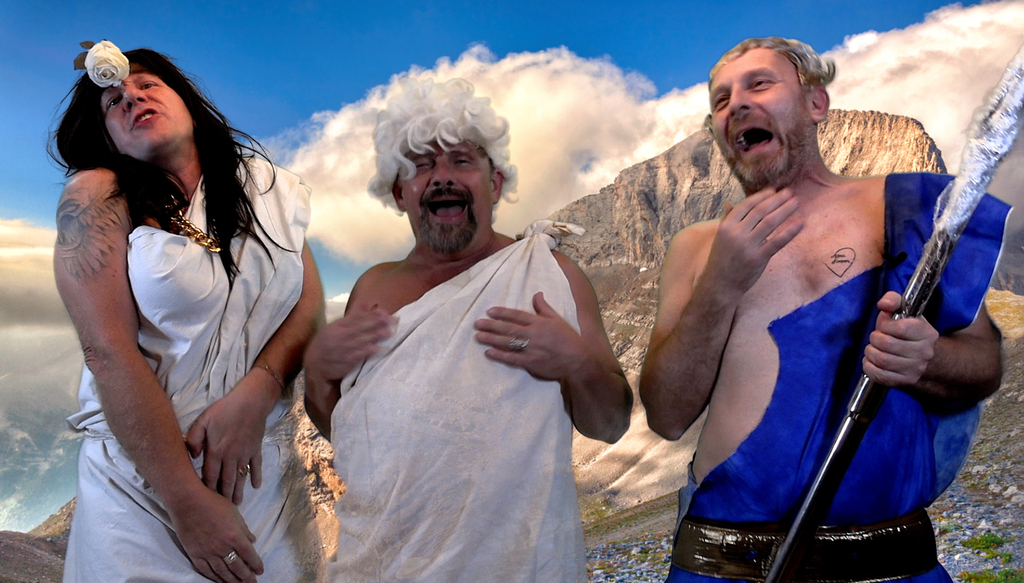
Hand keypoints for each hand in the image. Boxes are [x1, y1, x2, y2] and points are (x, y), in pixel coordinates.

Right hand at [167, 485, 263, 581]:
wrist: (187, 502)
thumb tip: (253, 540)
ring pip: (222, 572)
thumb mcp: (234, 512)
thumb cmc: (212, 503)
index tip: (260, 571)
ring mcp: (207, 552)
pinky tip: (220, 582)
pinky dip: (214, 578)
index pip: (249, 555)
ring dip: (232, 581)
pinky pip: (206, 570)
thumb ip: (244, 528)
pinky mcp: (195, 554)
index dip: (256, 564)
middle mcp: (222, 547)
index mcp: (234, 535)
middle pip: (237, 567)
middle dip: (247, 577)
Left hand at [186, 373, 274, 504]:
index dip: (207, 489)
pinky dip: (256, 476)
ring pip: (240, 477)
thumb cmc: (224, 410)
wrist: (251, 402)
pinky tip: (256, 486)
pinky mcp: (255, 449)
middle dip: (223, 496)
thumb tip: (192, 456)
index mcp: (216, 451)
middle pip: (226, 481)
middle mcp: (230, 457)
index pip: (209, 475)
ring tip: (236, 504)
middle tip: (221, 510)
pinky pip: (256, 466)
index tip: (204, 501)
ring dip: (238, 491)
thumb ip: (194, 438)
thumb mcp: (203, 420)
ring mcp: (245, 454)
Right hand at [304, 306, 394, 389]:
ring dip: (374, 336)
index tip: (386, 313)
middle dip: (377, 323)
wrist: (315, 366)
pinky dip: (366, 352)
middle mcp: (340, 336)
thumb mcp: (335, 327)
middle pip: (360, 328)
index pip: (357, 318)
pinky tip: (376, 348)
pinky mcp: (344, 362)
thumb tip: (365, 302)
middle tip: (392, 321)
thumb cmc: (328, 344)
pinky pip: (356, 356)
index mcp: (338, 326)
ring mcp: (342, 349)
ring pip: (360, 341)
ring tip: (388, 332)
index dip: (372, 315)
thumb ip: (352, 316)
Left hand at [474, 292, 585, 380]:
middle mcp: (533, 334)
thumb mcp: (557, 319)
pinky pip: (512, 358)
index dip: (503, 313)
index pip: (517, 315)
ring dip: (492, 339)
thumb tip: (537, 294)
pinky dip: (500, 355)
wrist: (578, 360)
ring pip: (508, 342)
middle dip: (491, 325)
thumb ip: (544, 307)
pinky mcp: (531, 363)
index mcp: (540, 322)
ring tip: (478, 336)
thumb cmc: (569, 338)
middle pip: (508, 328)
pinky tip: (489, 352)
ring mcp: (531, 349)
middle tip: (477, 323)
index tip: (490, 311)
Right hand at [703, 188, 801, 295]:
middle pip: (761, 211)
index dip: (762, 196)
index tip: (774, 190)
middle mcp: (737, 233)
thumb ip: (726, 219)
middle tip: (790, 192)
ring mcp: (748, 245)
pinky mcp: (759, 258)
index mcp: (726, 226)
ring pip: (770, 222)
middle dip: (777, 199)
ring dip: (785, 210)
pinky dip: (790, 232)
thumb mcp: (720, 238)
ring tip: (796, 202)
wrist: (720, 285)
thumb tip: (729, 203)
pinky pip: (777, 242)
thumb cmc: (721, 260)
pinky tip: (801, 223)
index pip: (747, 205)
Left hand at [863, 291, 938, 386]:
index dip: (885, 325)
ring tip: (873, 348)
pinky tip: (871, 360)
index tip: (885, 326)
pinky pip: (879, 375)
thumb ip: (893, 301)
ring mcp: (915, 369)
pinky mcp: (905, 381)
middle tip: (876, 338)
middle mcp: (924, 352)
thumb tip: (883, 303)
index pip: (900, 328)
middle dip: (875, 338)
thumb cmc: (909, 334)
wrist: (927, 362)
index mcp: (926, 333)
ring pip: (881, 360)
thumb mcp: (906, 313)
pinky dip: (869, 366)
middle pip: (886, 344)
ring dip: (870, 352)